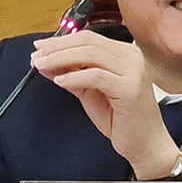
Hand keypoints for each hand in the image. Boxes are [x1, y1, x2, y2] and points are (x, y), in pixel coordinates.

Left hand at [31, 31, 179, 179]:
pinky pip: (96, 76)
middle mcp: (132, 57)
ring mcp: (133, 71)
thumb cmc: (122, 120)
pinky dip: (75, 77)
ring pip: (91, 54)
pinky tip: (60, 81)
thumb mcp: (91, 92)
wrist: (145, 144)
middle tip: (36, 57)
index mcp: (124, 54)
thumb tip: (45, 63)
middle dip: (57, 48)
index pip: (88, 38)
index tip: (39, 47)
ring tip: (42, 66)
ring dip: (61, 59)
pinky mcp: (130, 88)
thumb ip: (71, 75)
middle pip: (88, 42)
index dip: (60, 41)